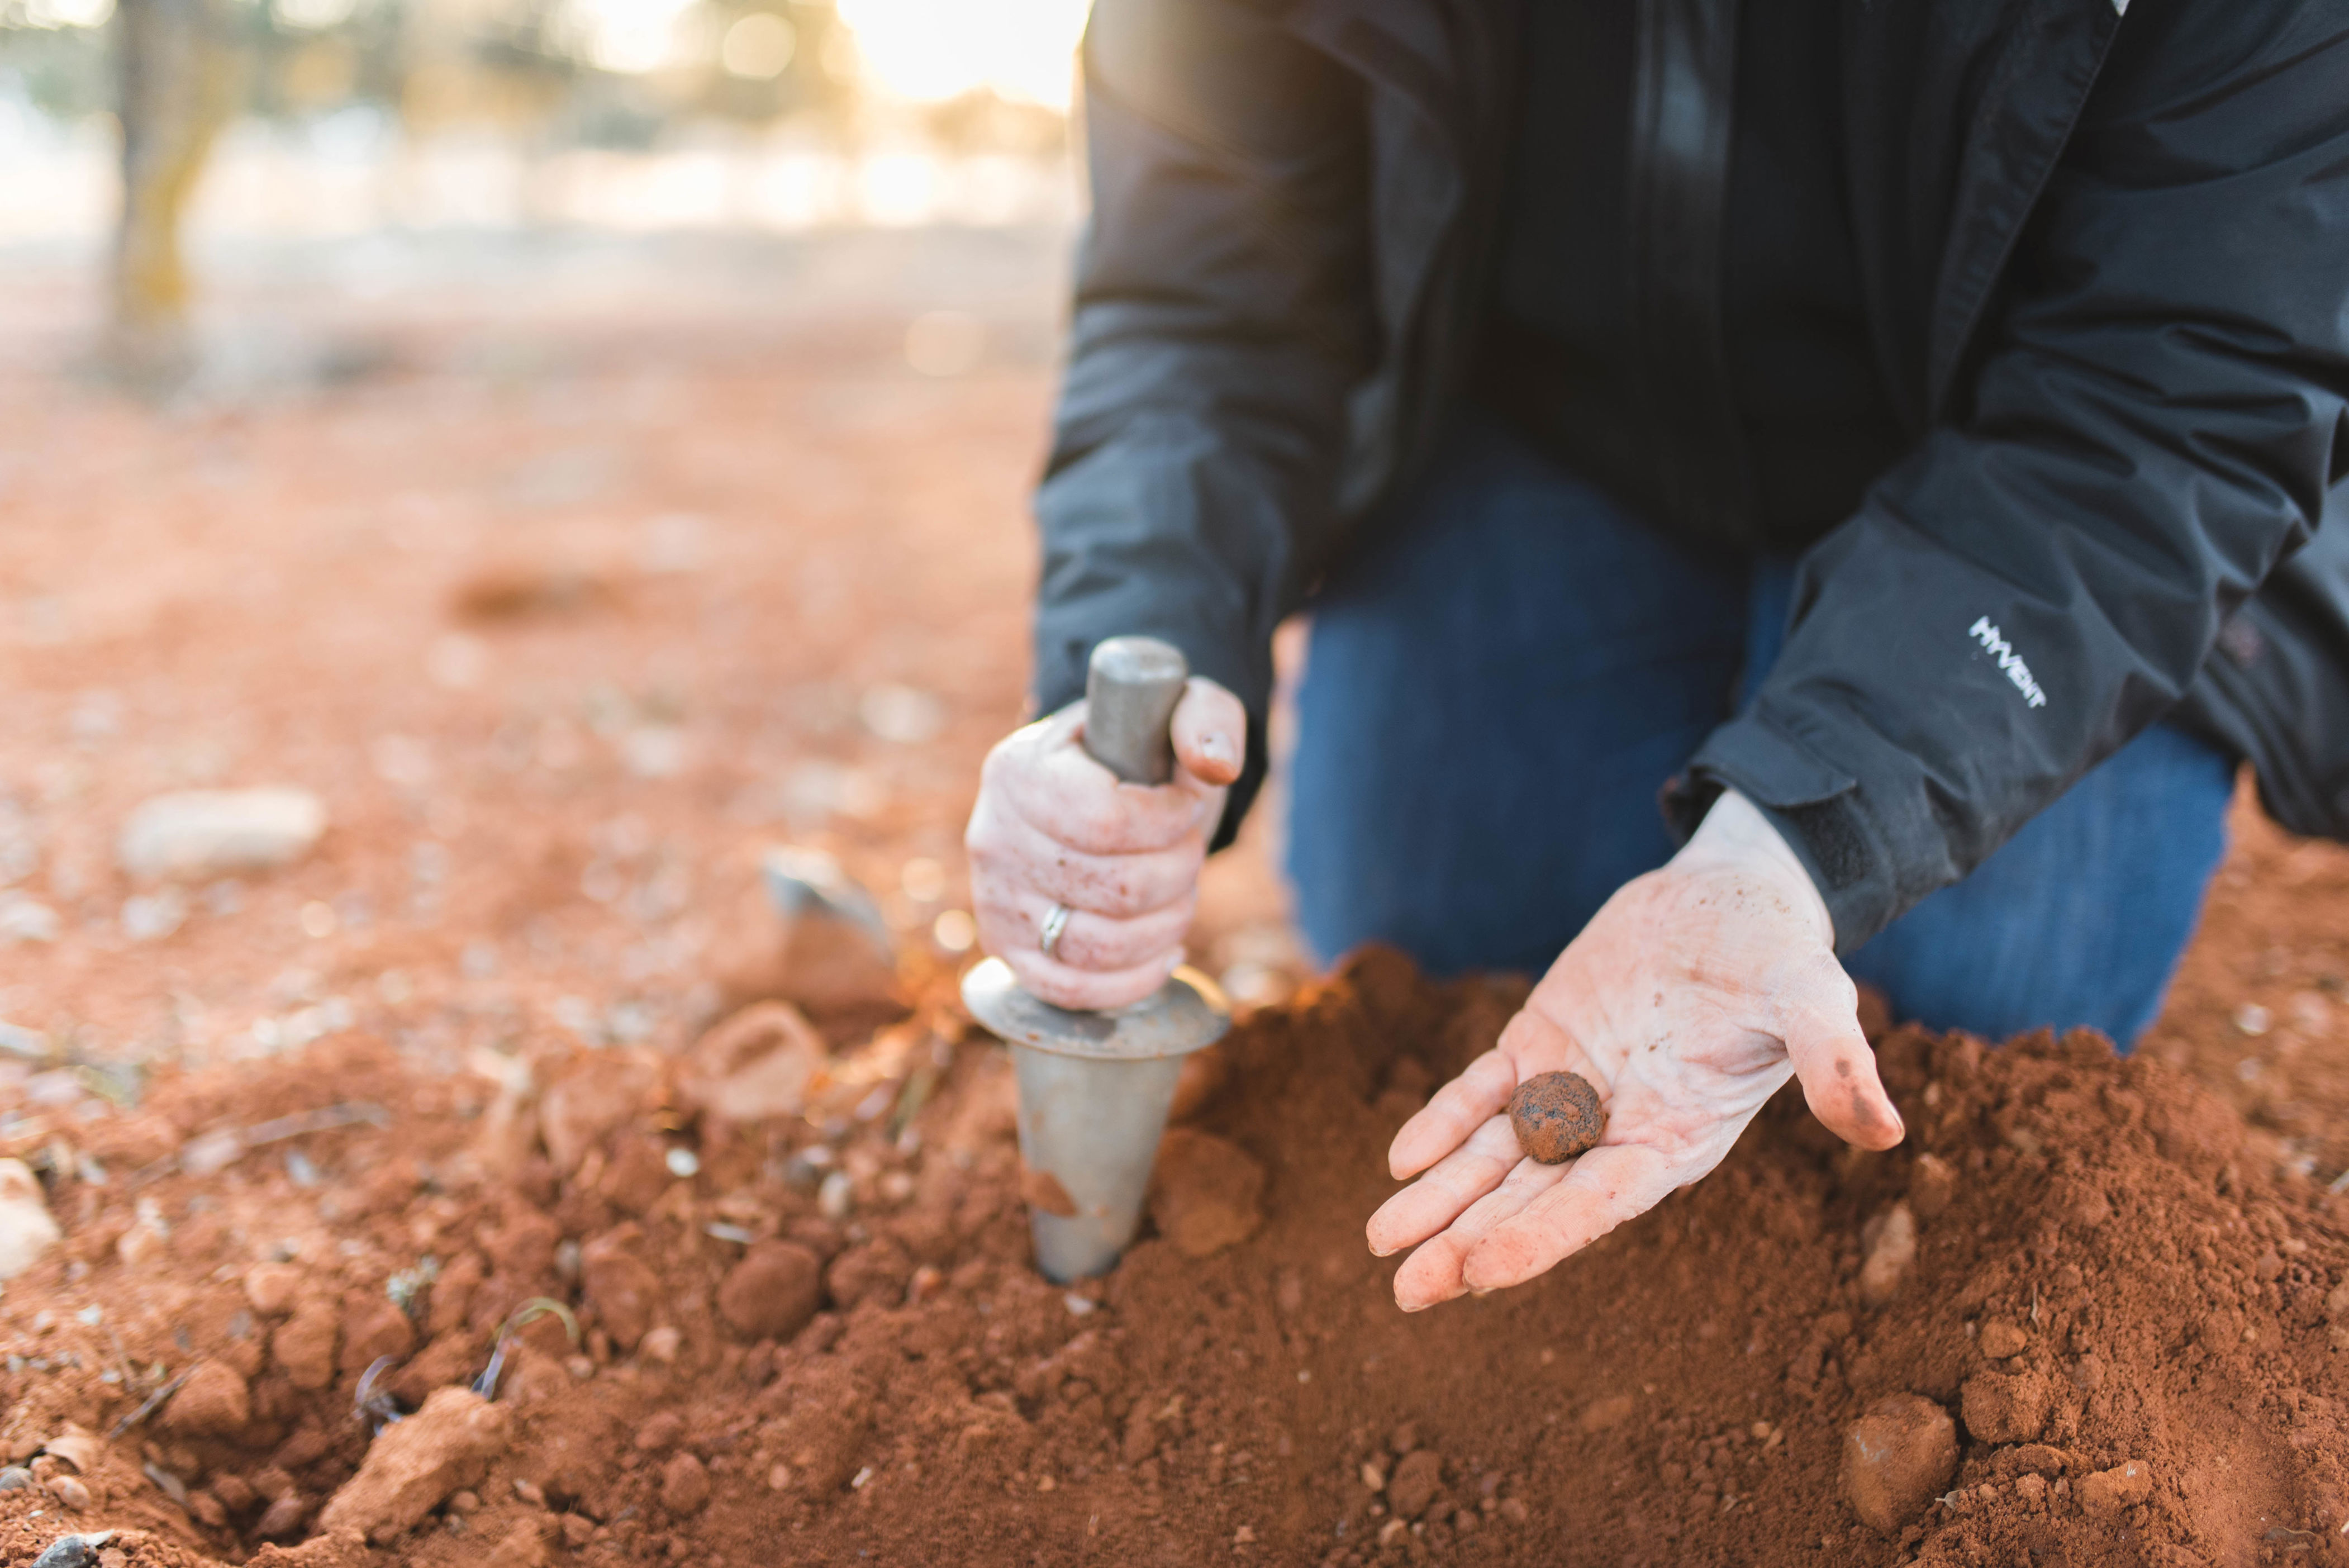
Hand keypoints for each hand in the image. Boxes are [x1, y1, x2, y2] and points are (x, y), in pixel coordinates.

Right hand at [964, 677, 1243, 1009]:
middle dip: (1179, 873)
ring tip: (1180, 893)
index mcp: (1019, 768)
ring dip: (1167, 925)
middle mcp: (992, 836)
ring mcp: (994, 900)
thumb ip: (1205, 718)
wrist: (1088, 791)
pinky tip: (1166, 950)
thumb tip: (1215, 766)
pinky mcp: (1006, 949)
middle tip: (1188, 850)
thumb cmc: (1136, 752)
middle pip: (1116, 889)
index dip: (1169, 823)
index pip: (1106, 821)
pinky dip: (1134, 980)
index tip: (1187, 807)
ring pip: (1101, 946)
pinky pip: (1072, 990)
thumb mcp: (1172, 712)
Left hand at [1364, 790, 1904, 1310]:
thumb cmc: (1779, 952)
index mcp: (1675, 1138)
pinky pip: (1481, 1092)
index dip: (1537, 1238)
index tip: (1476, 1273)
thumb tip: (1888, 1130)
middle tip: (1408, 1291)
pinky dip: (1443, 1121)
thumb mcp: (1812, 997)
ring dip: (1440, 1199)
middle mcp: (1617, 1128)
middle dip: (1468, 1243)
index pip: (1597, 1203)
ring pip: (1495, 1156)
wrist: (1733, 894)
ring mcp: (1573, 1088)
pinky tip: (1401, 1160)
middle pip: (1531, 1198)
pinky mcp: (1540, 1043)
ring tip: (1381, 1244)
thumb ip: (1834, 1062)